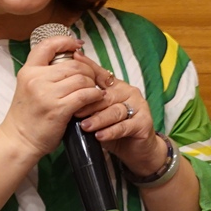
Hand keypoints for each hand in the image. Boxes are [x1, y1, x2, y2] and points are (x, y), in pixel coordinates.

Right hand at [3, 35, 103, 162]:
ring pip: (82, 78)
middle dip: (88, 70)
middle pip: (73, 64)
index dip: (66, 41)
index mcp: (28, 71)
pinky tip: (96, 99)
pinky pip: (85, 94)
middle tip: (92, 79)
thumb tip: (73, 58)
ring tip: (93, 91)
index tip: (78, 45)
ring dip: (92, 84)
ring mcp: (47, 94)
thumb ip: (45, 74)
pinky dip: (95, 95)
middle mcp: (36, 79)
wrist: (19, 141)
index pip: (47, 45)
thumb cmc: (28, 116)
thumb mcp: (29, 88)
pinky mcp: (59, 109)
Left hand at [75, 59, 166, 176]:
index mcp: (117, 87)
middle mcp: (129, 93)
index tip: (74, 60)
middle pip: (107, 95)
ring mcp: (138, 106)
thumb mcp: (99, 115)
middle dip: (89, 103)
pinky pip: (125, 126)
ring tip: (85, 126)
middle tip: (74, 112)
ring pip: (115, 110)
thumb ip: (88, 105)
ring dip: (99, 119)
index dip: (88, 68)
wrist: (137, 150)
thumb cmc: (115, 130)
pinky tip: (100, 135)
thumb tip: (67, 97)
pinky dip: (111, 131)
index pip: (101, 74)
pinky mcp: (144, 122)